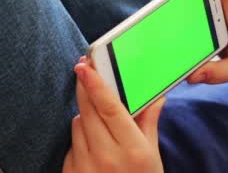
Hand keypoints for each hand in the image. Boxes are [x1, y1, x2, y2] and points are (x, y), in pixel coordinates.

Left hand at [63, 58, 164, 172]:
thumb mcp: (151, 154)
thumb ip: (148, 121)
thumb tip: (156, 93)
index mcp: (131, 149)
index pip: (108, 108)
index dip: (95, 83)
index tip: (84, 65)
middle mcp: (106, 157)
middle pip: (88, 110)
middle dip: (85, 88)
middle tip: (85, 69)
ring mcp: (85, 166)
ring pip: (77, 123)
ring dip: (86, 117)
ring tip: (101, 127)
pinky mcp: (70, 172)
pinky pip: (71, 143)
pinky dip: (80, 138)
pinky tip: (93, 147)